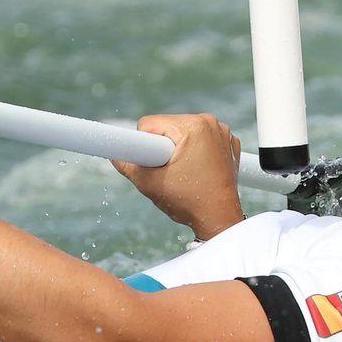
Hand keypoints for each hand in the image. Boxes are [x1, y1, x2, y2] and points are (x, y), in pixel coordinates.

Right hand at [113, 113, 244, 239]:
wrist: (219, 219)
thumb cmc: (188, 202)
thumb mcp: (149, 183)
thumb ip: (127, 165)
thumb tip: (113, 155)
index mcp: (192, 126)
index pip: (150, 124)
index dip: (142, 144)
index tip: (146, 160)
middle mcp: (210, 122)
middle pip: (168, 127)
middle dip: (161, 147)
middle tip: (169, 172)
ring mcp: (223, 132)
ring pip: (183, 132)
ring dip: (178, 148)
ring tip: (184, 173)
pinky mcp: (228, 142)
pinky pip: (202, 139)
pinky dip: (196, 151)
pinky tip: (198, 170)